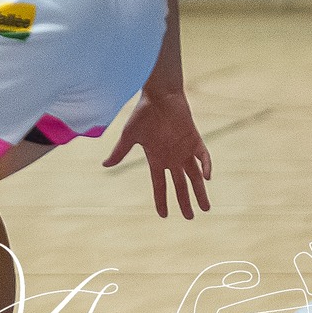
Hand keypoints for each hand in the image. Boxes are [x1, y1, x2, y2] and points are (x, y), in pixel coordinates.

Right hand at [103, 86, 212, 218]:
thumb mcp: (129, 135)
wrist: (159, 95)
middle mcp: (172, 158)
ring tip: (205, 208)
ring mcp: (185, 150)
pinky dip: (207, 166)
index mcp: (156, 159)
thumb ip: (120, 152)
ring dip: (200, 192)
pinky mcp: (195, 140)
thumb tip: (104, 165)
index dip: (161, 200)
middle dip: (185, 202)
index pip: (160, 184)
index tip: (163, 215)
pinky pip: (204, 157)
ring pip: (195, 176)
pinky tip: (207, 177)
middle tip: (189, 217)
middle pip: (180, 185)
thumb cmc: (142, 114)